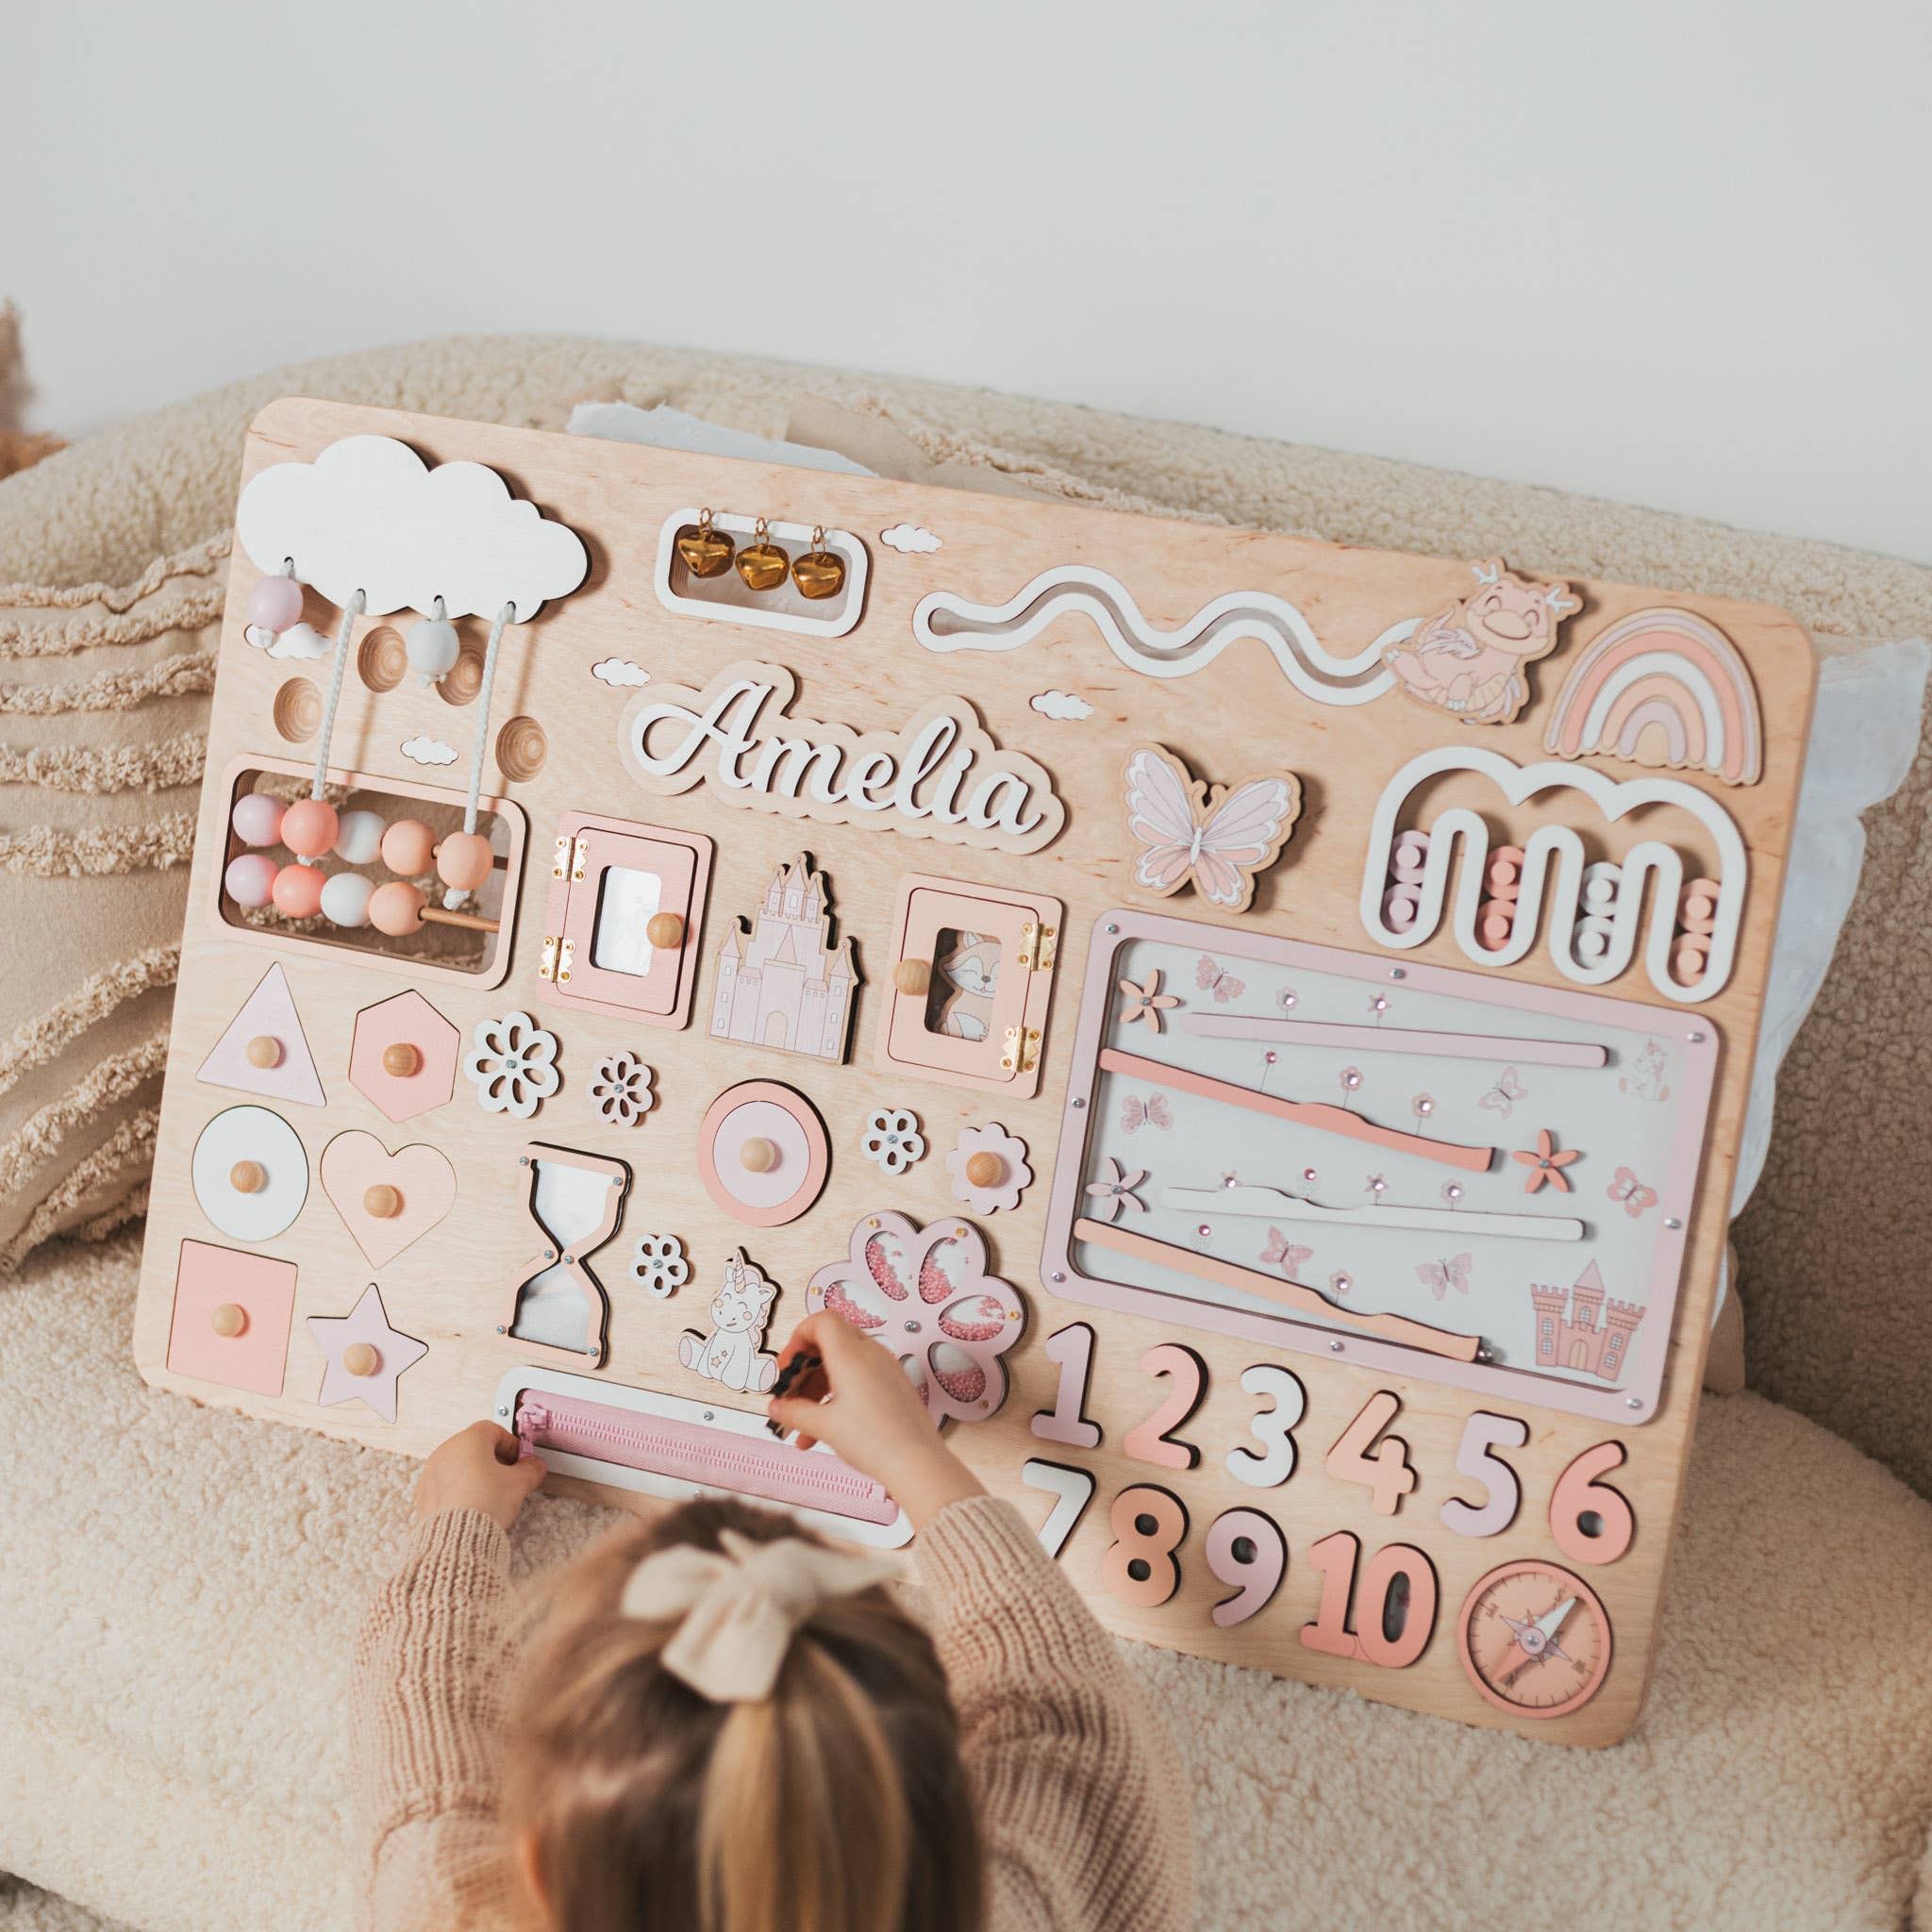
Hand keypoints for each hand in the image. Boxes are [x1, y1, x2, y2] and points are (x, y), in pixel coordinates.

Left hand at [414, 1420, 545, 1532]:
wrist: (455, 1538)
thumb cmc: (485, 1503)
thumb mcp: (519, 1483)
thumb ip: (531, 1469)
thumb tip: (534, 1466)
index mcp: (468, 1440)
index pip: (494, 1430)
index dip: (511, 1444)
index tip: (521, 1460)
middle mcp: (445, 1451)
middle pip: (475, 1447)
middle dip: (494, 1461)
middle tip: (509, 1479)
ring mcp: (431, 1473)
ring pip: (459, 1466)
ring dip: (476, 1476)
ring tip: (490, 1496)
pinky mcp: (423, 1495)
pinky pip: (446, 1485)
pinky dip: (459, 1490)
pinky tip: (472, 1507)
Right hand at [767, 1312, 983, 1528]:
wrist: (917, 1463)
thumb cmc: (873, 1440)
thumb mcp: (825, 1426)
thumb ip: (794, 1412)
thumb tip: (775, 1408)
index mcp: (851, 1354)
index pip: (822, 1321)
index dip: (798, 1337)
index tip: (786, 1367)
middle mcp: (870, 1354)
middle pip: (830, 1342)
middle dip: (805, 1368)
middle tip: (789, 1393)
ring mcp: (885, 1369)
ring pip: (842, 1365)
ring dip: (817, 1389)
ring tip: (800, 1423)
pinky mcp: (893, 1386)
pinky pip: (858, 1380)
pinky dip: (837, 1398)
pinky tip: (820, 1432)